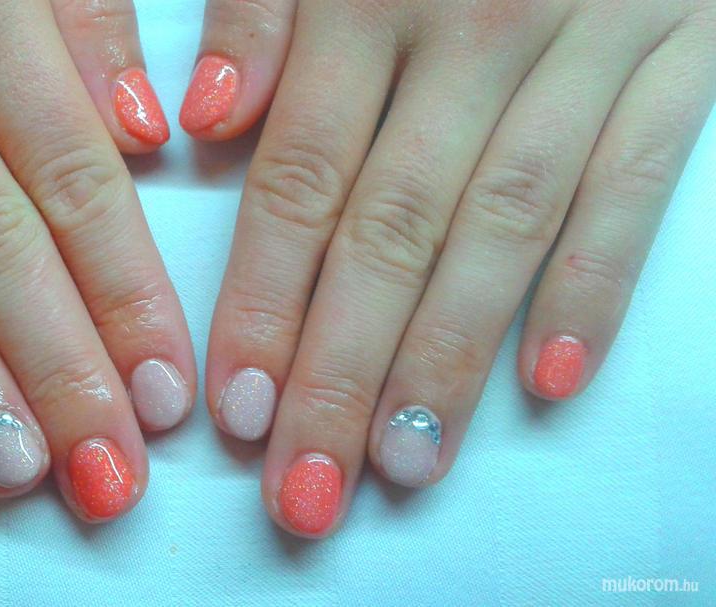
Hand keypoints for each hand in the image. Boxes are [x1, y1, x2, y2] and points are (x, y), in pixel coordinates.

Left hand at [188, 0, 715, 536]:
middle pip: (391, 231)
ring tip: (402, 465)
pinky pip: (638, 182)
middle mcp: (472, 27)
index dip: (264, 303)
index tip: (236, 410)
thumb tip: (207, 115)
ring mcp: (585, 44)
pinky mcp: (679, 55)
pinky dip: (597, 283)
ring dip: (449, 358)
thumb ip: (268, 8)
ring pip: (503, 229)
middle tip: (306, 488)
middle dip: (341, 370)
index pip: (300, 181)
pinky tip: (553, 380)